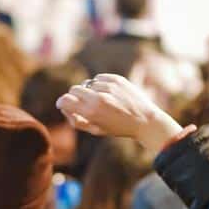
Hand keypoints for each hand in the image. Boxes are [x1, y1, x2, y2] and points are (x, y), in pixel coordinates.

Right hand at [56, 73, 182, 150]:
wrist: (146, 121)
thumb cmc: (119, 128)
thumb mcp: (96, 130)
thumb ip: (77, 120)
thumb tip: (64, 106)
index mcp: (92, 112)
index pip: (65, 100)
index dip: (62, 103)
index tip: (64, 105)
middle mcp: (98, 97)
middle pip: (74, 89)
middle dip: (75, 96)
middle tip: (83, 104)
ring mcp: (108, 86)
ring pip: (88, 84)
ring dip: (91, 91)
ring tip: (104, 101)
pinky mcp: (116, 79)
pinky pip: (99, 78)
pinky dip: (100, 85)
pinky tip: (110, 94)